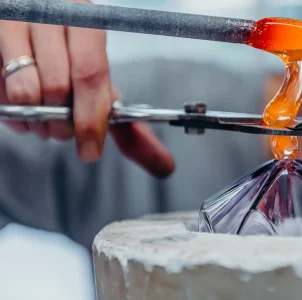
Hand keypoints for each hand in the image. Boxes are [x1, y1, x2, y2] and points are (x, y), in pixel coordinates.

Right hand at [0, 0, 173, 177]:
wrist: (34, 18)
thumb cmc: (71, 57)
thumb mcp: (101, 82)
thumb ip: (129, 124)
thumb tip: (165, 166)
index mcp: (86, 20)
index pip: (91, 74)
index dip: (91, 119)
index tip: (90, 150)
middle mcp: (49, 14)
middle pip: (57, 87)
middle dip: (64, 123)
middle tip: (65, 128)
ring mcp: (13, 23)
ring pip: (23, 90)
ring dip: (36, 120)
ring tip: (44, 117)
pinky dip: (12, 114)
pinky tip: (22, 106)